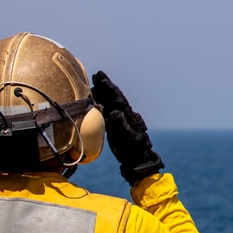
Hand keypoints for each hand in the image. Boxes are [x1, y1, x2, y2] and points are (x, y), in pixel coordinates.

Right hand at [91, 71, 163, 185]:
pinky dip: (101, 102)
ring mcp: (119, 118)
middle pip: (113, 96)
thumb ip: (122, 126)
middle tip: (97, 74)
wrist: (137, 158)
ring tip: (95, 81)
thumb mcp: (130, 139)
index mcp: (127, 115)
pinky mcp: (114, 124)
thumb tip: (115, 112)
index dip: (109, 87)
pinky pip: (106, 110)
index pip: (117, 98)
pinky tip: (95, 97)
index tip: (101, 78)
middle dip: (105, 85)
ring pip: (109, 101)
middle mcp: (123, 114)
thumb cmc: (134, 150)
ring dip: (102, 91)